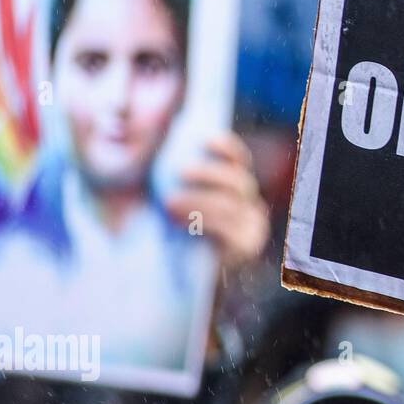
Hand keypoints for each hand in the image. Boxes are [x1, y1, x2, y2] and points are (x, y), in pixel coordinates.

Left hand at [165, 132, 269, 269]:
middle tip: (182, 173)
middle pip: (238, 180)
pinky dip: (207, 223)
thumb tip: (159, 129)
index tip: (205, 141)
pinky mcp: (246, 246)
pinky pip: (233, 230)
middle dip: (211, 173)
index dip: (226, 147)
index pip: (237, 158)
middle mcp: (245, 201)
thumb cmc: (152, 225)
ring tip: (169, 204)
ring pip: (233, 205)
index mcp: (229, 183)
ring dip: (201, 201)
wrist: (156, 274)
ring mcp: (250, 224)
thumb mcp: (156, 188)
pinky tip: (181, 224)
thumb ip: (161, 160)